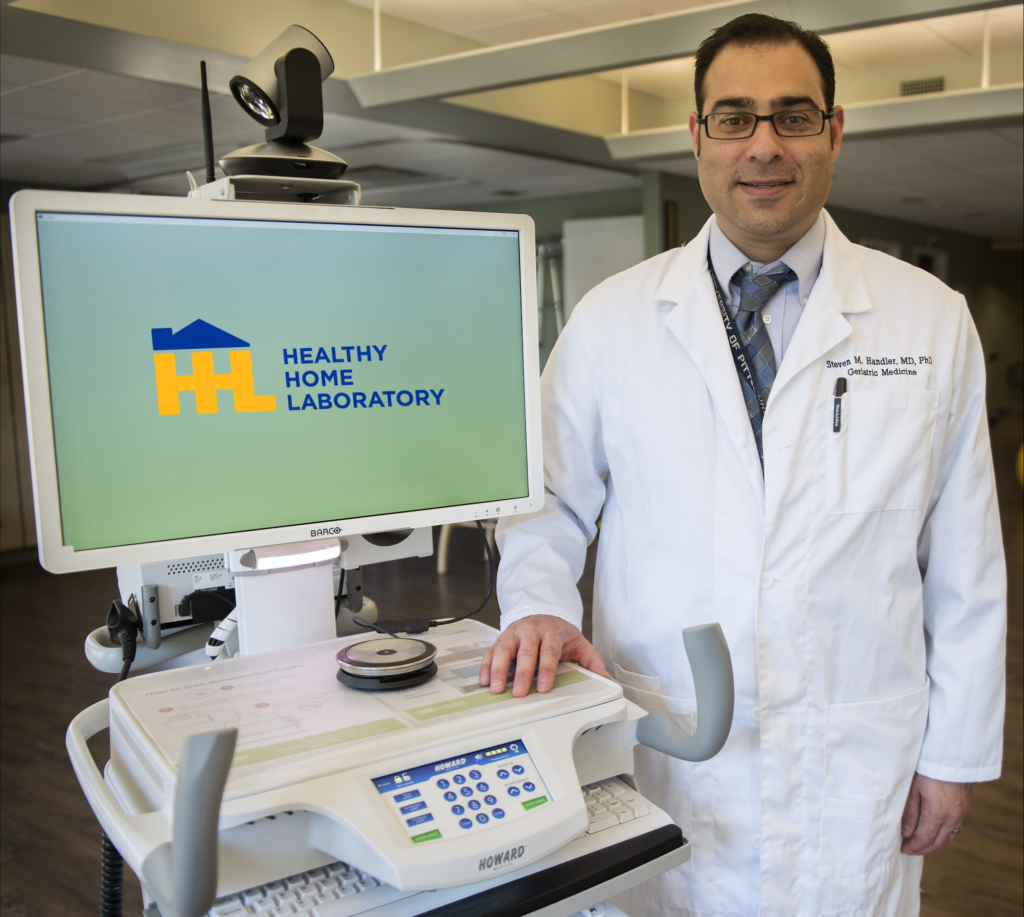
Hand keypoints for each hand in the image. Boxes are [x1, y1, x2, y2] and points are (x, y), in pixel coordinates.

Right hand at [479, 614, 608, 696]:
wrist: (543, 613)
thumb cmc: (560, 633)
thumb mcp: (579, 643)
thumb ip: (591, 661)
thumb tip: (606, 678)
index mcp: (551, 631)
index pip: (548, 651)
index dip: (545, 670)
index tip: (543, 687)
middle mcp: (531, 630)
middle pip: (525, 652)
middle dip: (522, 674)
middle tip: (519, 692)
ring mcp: (514, 633)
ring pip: (504, 650)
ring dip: (498, 670)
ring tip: (496, 688)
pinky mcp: (501, 638)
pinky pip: (491, 651)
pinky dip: (486, 665)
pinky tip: (484, 680)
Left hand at [900, 772, 971, 854]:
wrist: (952, 757)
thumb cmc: (929, 769)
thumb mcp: (914, 789)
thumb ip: (910, 813)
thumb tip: (906, 833)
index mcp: (937, 813)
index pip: (925, 839)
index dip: (914, 847)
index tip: (903, 849)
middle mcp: (952, 817)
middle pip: (937, 842)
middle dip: (922, 849)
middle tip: (909, 849)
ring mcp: (960, 814)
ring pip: (947, 838)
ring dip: (934, 844)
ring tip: (919, 843)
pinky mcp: (964, 808)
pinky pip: (954, 829)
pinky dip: (943, 835)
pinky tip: (934, 832)